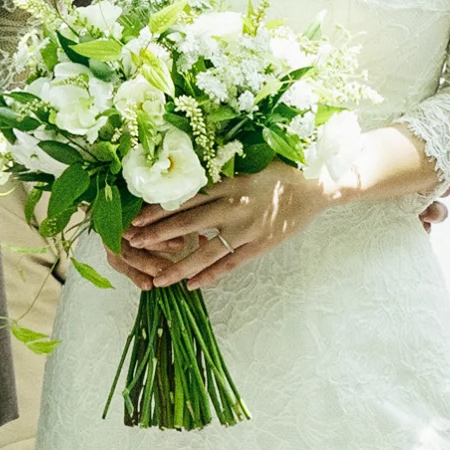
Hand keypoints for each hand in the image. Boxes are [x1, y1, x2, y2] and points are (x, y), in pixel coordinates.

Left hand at [119, 164, 326, 290]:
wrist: (316, 185)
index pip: (185, 197)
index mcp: (227, 182)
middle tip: (133, 244)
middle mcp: (233, 206)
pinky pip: (231, 263)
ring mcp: (246, 228)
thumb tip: (188, 180)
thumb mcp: (246, 165)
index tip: (136, 217)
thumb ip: (219, 176)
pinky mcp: (260, 245)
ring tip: (158, 279)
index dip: (159, 209)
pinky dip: (211, 275)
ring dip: (179, 265)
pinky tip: (192, 285)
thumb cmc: (280, 169)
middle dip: (157, 235)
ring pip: (206, 251)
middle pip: (188, 222)